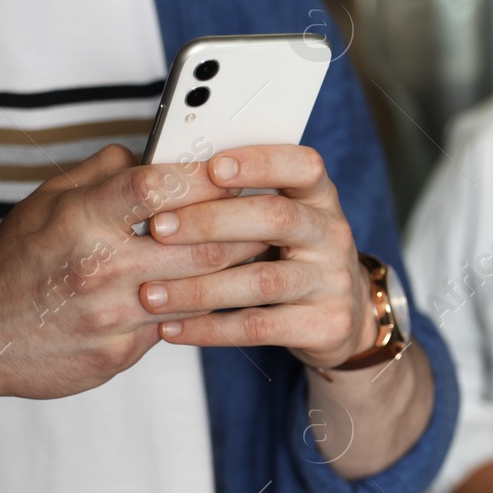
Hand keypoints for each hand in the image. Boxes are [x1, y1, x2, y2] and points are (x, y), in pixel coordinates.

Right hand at [0, 143, 257, 400]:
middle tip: (273, 214)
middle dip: (245, 228)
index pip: (157, 186)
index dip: (204, 175)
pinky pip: (176, 325)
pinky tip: (222, 294)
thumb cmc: (13, 262)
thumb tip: (153, 150)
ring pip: (200, 289)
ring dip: (238, 270)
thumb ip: (102, 173)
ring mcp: (111, 317)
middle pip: (200, 244)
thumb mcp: (45, 202)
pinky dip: (202, 307)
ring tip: (263, 251)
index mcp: (80, 220)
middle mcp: (99, 269)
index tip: (236, 168)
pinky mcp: (118, 354)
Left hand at [136, 144, 377, 368]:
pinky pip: (259, 327)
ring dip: (200, 287)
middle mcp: (331, 234)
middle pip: (276, 218)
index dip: (261, 163)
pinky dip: (209, 329)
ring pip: (262, 281)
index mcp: (318, 197)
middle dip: (211, 222)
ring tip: (151, 294)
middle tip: (159, 228)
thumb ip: (239, 200)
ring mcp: (332, 281)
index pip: (303, 166)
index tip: (213, 167)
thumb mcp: (281, 219)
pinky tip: (171, 328)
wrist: (341, 315)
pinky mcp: (325, 325)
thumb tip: (166, 179)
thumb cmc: (292, 256)